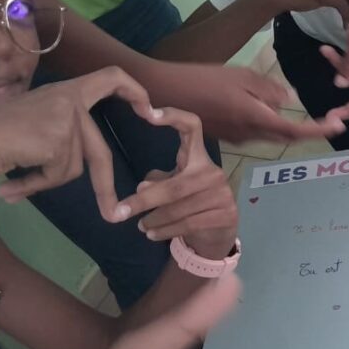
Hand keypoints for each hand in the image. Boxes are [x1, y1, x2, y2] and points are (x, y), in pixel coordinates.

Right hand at [0, 67, 157, 221]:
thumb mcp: (35, 124)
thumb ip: (62, 133)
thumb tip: (77, 164)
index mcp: (65, 91)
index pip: (111, 77)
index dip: (135, 91)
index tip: (151, 111)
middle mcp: (69, 99)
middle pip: (98, 151)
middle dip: (106, 189)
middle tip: (114, 215)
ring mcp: (65, 117)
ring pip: (75, 167)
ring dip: (48, 179)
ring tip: (17, 178)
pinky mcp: (58, 138)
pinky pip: (59, 174)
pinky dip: (37, 183)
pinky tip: (13, 181)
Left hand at [114, 109, 237, 258]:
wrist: (219, 231)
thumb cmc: (191, 203)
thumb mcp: (174, 186)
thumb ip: (159, 182)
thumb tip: (142, 186)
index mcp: (198, 157)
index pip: (192, 127)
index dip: (174, 117)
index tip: (149, 114)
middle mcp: (213, 172)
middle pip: (175, 185)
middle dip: (145, 200)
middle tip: (122, 211)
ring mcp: (222, 194)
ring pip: (179, 208)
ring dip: (154, 219)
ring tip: (140, 226)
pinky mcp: (225, 215)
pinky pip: (189, 223)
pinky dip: (166, 230)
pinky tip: (153, 235)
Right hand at [140, 61, 345, 143]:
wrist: (164, 93)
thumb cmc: (202, 78)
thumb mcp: (240, 75)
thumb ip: (269, 89)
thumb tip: (290, 101)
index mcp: (255, 118)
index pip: (294, 131)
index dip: (318, 131)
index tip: (339, 127)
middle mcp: (249, 135)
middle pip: (285, 137)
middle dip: (308, 131)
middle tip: (330, 121)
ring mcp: (237, 138)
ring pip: (270, 134)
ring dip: (286, 127)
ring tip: (300, 113)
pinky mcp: (226, 136)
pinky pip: (254, 132)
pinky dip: (267, 122)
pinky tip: (263, 108)